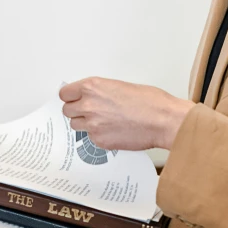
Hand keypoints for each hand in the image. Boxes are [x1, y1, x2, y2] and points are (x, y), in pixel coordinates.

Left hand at [59, 76, 195, 151]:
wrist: (162, 120)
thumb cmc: (150, 101)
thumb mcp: (121, 86)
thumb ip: (101, 92)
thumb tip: (94, 97)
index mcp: (93, 87)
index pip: (65, 93)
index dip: (71, 96)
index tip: (74, 98)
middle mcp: (88, 105)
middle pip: (67, 110)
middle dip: (77, 110)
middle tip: (91, 111)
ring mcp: (92, 125)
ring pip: (76, 125)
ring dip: (85, 123)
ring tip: (103, 121)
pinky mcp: (99, 141)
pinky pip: (90, 138)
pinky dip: (98, 135)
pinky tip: (113, 130)